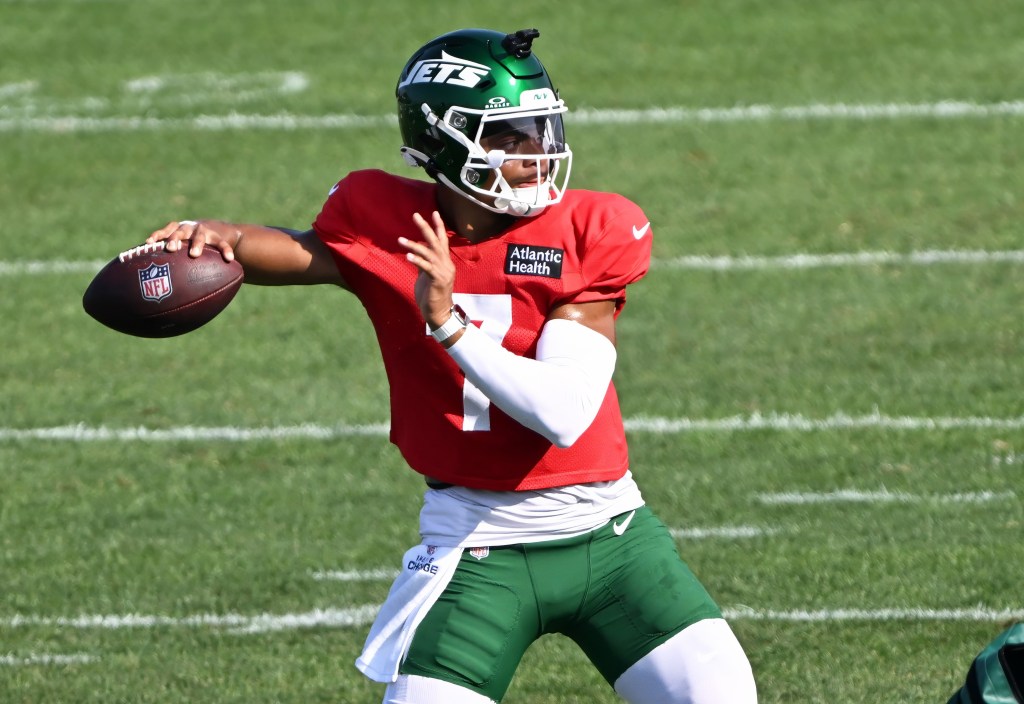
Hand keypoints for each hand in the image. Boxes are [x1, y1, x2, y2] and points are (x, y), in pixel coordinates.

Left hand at [146, 219, 240, 260]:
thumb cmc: (192, 243)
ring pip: (200, 236)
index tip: (149, 244)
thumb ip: (170, 256)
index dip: (157, 236)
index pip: (166, 231)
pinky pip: (222, 244)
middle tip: (171, 248)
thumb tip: (153, 278)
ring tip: (194, 254)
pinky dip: (225, 250)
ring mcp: (204, 231)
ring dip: (196, 244)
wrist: (217, 229)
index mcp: (178, 229)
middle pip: (180, 232)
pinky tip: (229, 259)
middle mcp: (189, 228)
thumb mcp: (183, 243)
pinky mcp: (218, 237)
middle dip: (175, 239)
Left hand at [399, 211, 455, 327]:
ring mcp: (443, 272)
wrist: (439, 313)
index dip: (438, 226)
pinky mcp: (437, 281)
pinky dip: (417, 261)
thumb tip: (415, 253)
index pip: (443, 241)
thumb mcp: (427, 276)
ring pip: (429, 253)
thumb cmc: (432, 295)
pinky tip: (408, 256)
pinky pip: (426, 268)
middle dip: (425, 228)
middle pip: (436, 242)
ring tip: (400, 240)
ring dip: (414, 246)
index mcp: (445, 262)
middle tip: (415, 216)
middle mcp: (446, 265)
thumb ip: (424, 263)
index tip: (434, 213)